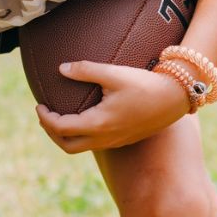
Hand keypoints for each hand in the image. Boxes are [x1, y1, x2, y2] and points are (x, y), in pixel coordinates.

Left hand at [35, 60, 190, 153]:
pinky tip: (84, 118)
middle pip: (67, 146)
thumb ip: (85, 70)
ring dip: (66, 136)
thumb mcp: (114, 73)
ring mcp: (115, 142)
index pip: (61, 128)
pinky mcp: (124, 140)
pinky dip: (82, 135)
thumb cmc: (146, 84)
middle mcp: (105, 138)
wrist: (177, 98)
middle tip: (45, 115)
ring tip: (61, 118)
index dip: (45, 118)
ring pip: (81, 148)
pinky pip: (95, 144)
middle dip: (51, 132)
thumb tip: (61, 68)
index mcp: (99, 123)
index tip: (39, 105)